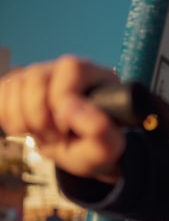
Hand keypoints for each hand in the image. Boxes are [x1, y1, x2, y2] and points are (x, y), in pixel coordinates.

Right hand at [0, 55, 124, 182]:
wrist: (79, 152)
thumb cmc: (95, 147)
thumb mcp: (107, 149)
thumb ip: (99, 130)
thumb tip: (70, 107)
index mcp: (96, 76)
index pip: (71, 68)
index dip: (62, 100)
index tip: (66, 128)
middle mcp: (67, 69)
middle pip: (36, 77)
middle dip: (40, 117)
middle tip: (55, 137)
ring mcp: (41, 74)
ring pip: (15, 85)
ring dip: (25, 120)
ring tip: (45, 135)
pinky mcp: (19, 85)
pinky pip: (2, 94)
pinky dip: (9, 118)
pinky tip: (29, 129)